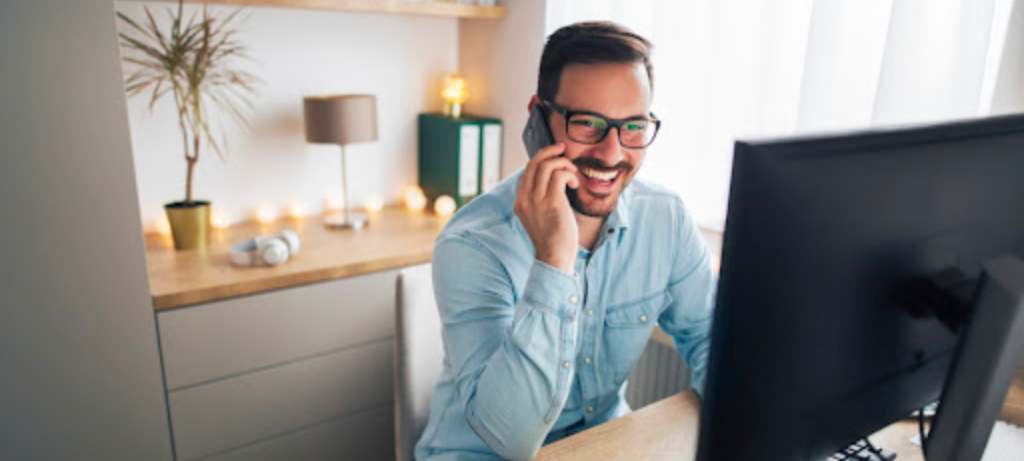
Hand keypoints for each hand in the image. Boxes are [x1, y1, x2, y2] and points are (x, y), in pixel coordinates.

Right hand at [514, 143, 579, 274]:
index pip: (527, 171)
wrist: (554, 258)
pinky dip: (569, 174)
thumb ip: (542, 199)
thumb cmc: (553, 239)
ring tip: (573, 174)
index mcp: (520, 202)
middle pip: (534, 163)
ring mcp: (536, 200)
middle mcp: (524, 199)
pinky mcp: (552, 203)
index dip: (541, 160)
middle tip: (564, 149)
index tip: (555, 158)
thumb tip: (555, 180)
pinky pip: (559, 175)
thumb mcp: (540, 216)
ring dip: (563, 163)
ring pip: (546, 165)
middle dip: (550, 152)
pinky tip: (575, 185)